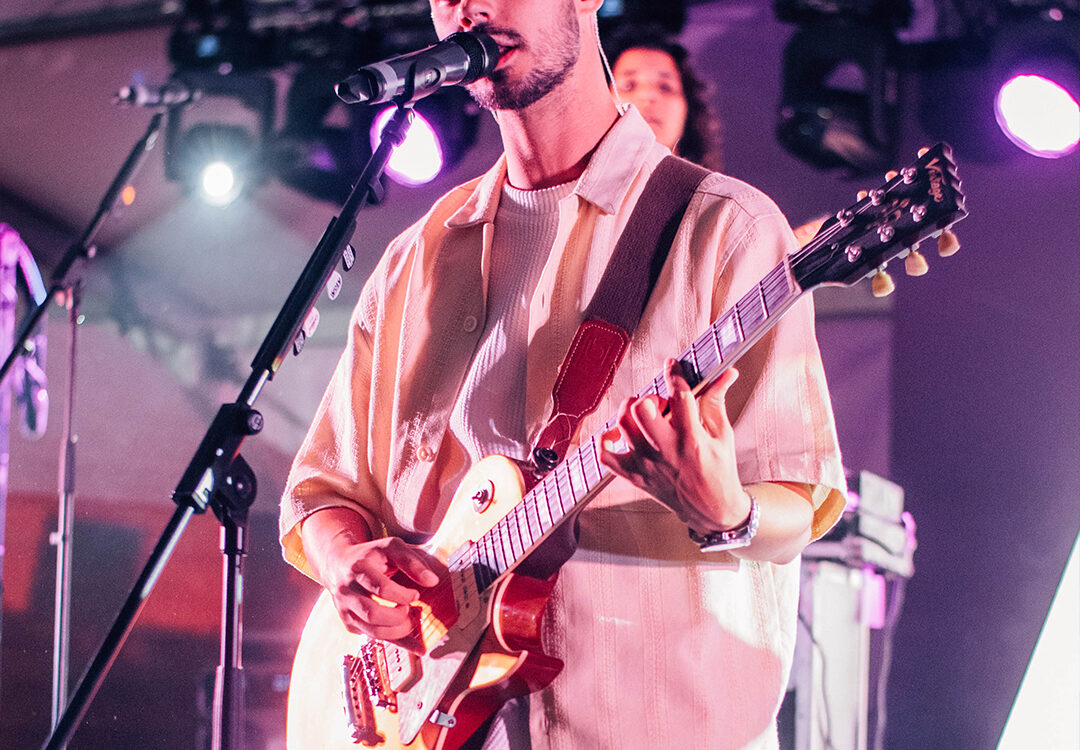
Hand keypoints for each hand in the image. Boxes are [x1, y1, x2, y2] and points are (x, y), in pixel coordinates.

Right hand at [303, 509, 441, 646]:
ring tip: (408, 620)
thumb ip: (412, 562)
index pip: (382, 589)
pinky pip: (370, 637)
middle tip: (410, 609)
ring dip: (397, 631)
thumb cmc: (371, 555)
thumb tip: (432, 581)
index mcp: (358, 569)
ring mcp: (344, 609)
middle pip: (373, 614)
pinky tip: (406, 635)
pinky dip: (392, 639)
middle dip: (399, 617)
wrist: (338, 563)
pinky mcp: (347, 622)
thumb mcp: (391, 548)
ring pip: (371, 631)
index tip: (415, 594)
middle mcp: (347, 591)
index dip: (403, 595)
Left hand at [599, 358, 750, 533]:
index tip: (672, 366)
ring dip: (630, 412)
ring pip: (622, 425)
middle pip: (641, 409)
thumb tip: (727, 372)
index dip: (674, 374)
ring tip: (643, 415)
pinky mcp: (634, 476)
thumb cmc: (719, 471)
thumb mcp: (722, 434)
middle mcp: (666, 451)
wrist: (711, 510)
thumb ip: (717, 400)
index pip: (678, 396)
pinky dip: (605, 440)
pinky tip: (618, 433)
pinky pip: (605, 456)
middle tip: (659, 404)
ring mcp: (646, 464)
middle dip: (649, 398)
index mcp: (691, 439)